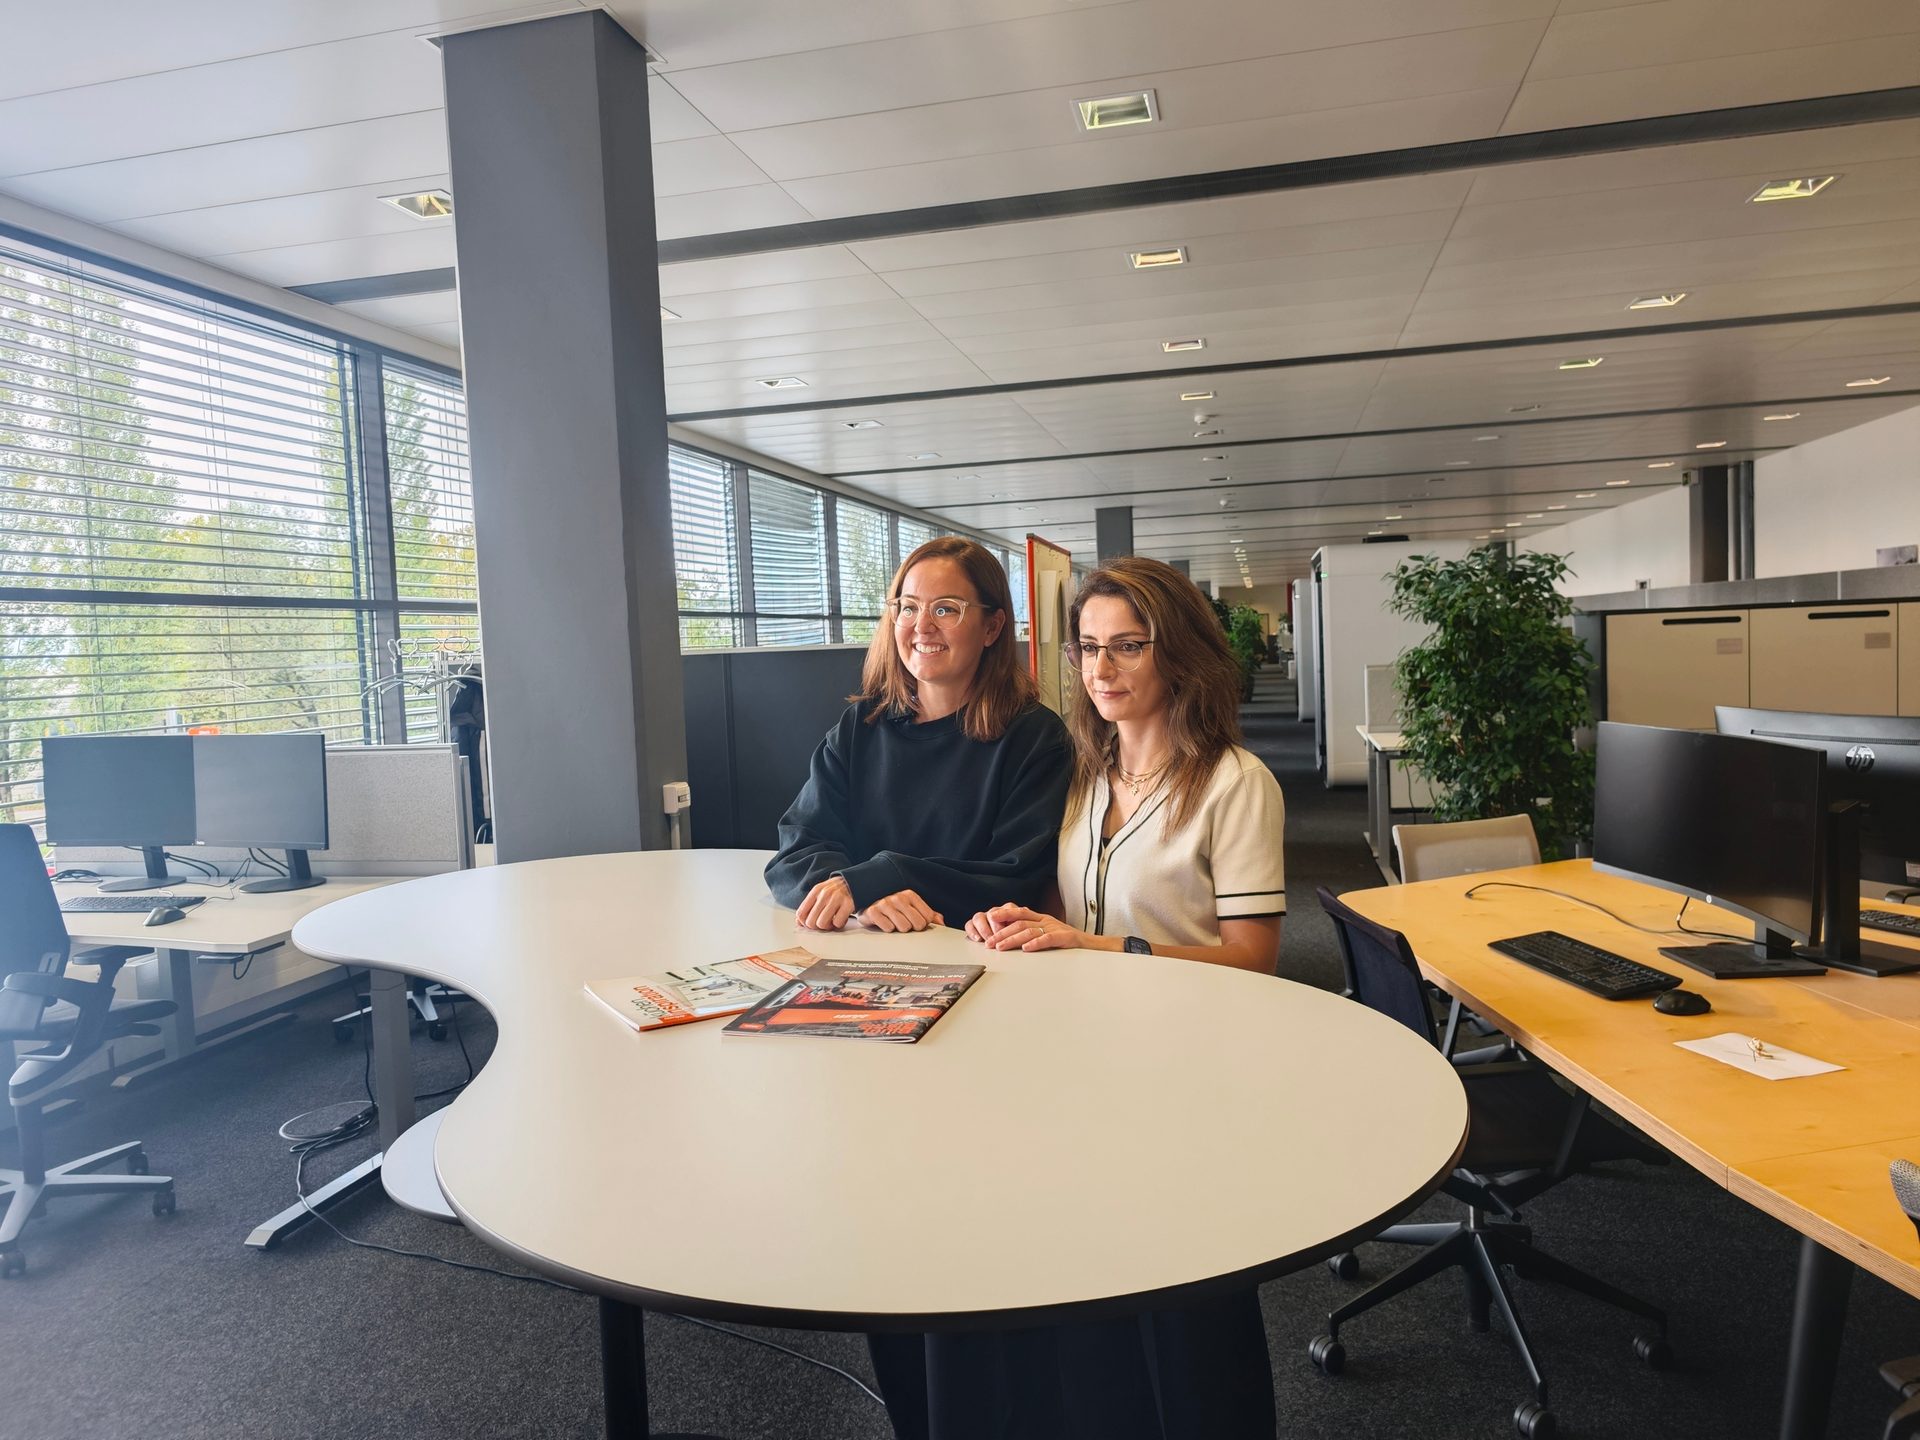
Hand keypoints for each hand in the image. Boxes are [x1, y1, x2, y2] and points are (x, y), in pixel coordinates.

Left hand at [796, 876, 855, 929]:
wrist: (858, 881)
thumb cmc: (838, 890)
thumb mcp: (822, 892)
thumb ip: (810, 905)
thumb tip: (798, 922)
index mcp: (816, 890)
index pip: (801, 913)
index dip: (804, 923)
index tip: (810, 924)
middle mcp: (825, 894)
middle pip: (810, 921)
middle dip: (816, 927)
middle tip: (823, 923)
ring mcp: (836, 899)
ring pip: (822, 923)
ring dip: (827, 926)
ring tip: (832, 922)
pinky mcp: (848, 905)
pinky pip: (837, 923)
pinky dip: (839, 924)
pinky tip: (841, 918)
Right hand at [859, 889, 942, 932]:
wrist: (867, 908)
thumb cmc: (892, 911)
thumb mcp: (911, 910)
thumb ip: (929, 915)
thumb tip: (942, 923)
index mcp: (910, 895)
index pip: (928, 917)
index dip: (922, 924)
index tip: (914, 922)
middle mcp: (898, 897)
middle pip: (918, 924)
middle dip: (911, 928)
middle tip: (902, 924)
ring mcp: (885, 903)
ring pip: (904, 927)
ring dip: (898, 930)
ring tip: (892, 923)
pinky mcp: (873, 912)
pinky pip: (888, 929)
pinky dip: (886, 930)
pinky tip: (883, 923)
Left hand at [968, 903, 1091, 952]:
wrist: (1093, 945)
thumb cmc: (1068, 941)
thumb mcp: (1047, 933)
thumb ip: (1031, 932)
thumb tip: (1010, 938)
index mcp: (1041, 918)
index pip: (1019, 912)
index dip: (1004, 914)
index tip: (989, 918)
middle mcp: (1046, 920)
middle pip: (1020, 923)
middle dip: (1002, 932)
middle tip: (990, 943)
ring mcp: (1056, 928)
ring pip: (1030, 931)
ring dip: (1012, 939)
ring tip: (1001, 947)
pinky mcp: (1065, 938)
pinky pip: (1048, 939)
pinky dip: (1036, 943)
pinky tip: (1026, 948)